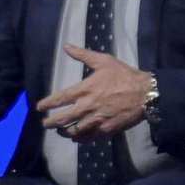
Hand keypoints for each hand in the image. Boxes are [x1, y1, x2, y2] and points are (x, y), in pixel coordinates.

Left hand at [34, 45, 150, 140]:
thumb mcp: (104, 61)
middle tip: (45, 123)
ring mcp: (96, 121)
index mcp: (85, 89)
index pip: (60, 99)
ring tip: (59, 130)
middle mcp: (87, 107)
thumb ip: (83, 54)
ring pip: (73, 131)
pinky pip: (87, 138)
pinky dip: (79, 138)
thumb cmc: (124, 75)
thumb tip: (66, 46)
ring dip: (63, 131)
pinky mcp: (105, 130)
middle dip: (50, 123)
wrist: (145, 94)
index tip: (39, 108)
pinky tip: (76, 137)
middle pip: (62, 119)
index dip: (47, 104)